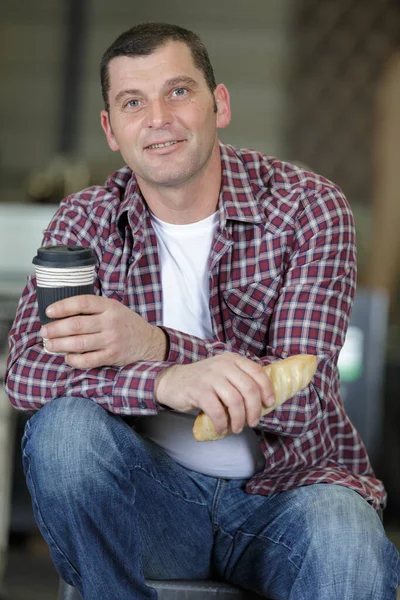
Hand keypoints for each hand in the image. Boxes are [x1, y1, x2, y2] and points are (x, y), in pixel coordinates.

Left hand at [40, 295, 167, 367]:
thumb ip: (94, 308)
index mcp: (110, 306)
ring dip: (59, 345)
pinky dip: (73, 360)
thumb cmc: (126, 324)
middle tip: (44, 332)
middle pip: (76, 325)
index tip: (48, 311)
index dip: (62, 306)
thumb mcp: (114, 308)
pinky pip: (87, 360)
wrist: (148, 342)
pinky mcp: (112, 356)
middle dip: (55, 329)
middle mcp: (110, 322)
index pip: (82, 303)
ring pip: (78, 344)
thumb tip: (62, 312)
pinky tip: (67, 357)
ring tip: (49, 345)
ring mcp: (111, 340)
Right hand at [154, 352, 274, 435]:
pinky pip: (217, 411)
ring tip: (236, 428)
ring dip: (239, 419)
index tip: (269, 404)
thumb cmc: (202, 381)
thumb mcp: (223, 373)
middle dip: (254, 410)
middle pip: (249, 389)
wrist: (172, 381)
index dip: (267, 389)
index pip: (257, 372)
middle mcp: (223, 365)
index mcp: (232, 359)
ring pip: (235, 401)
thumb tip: (263, 400)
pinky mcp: (199, 391)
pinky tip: (222, 428)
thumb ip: (239, 379)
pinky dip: (222, 423)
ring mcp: (210, 377)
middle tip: (253, 422)